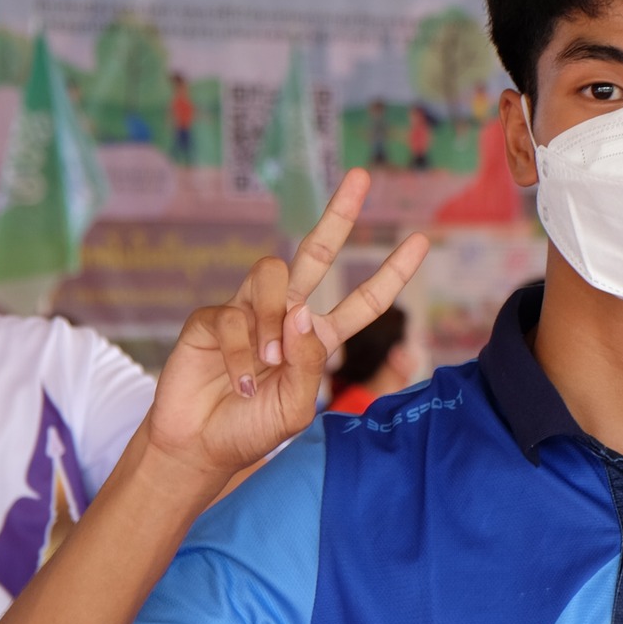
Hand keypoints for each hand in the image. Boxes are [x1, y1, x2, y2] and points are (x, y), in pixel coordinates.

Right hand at [146, 169, 428, 482]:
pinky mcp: (210, 319)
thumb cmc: (253, 428)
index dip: (391, 273)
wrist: (201, 446)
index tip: (421, 242)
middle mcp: (287, 315)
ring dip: (273, 319)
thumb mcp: (295, 407)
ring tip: (268, 363)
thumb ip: (306, 365)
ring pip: (270, 274)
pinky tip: (238, 381)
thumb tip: (300, 314)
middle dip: (339, 214)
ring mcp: (249, 312)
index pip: (364, 302)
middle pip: (316, 252)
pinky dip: (239, 352)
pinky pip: (230, 316)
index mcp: (318, 338)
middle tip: (361, 177)